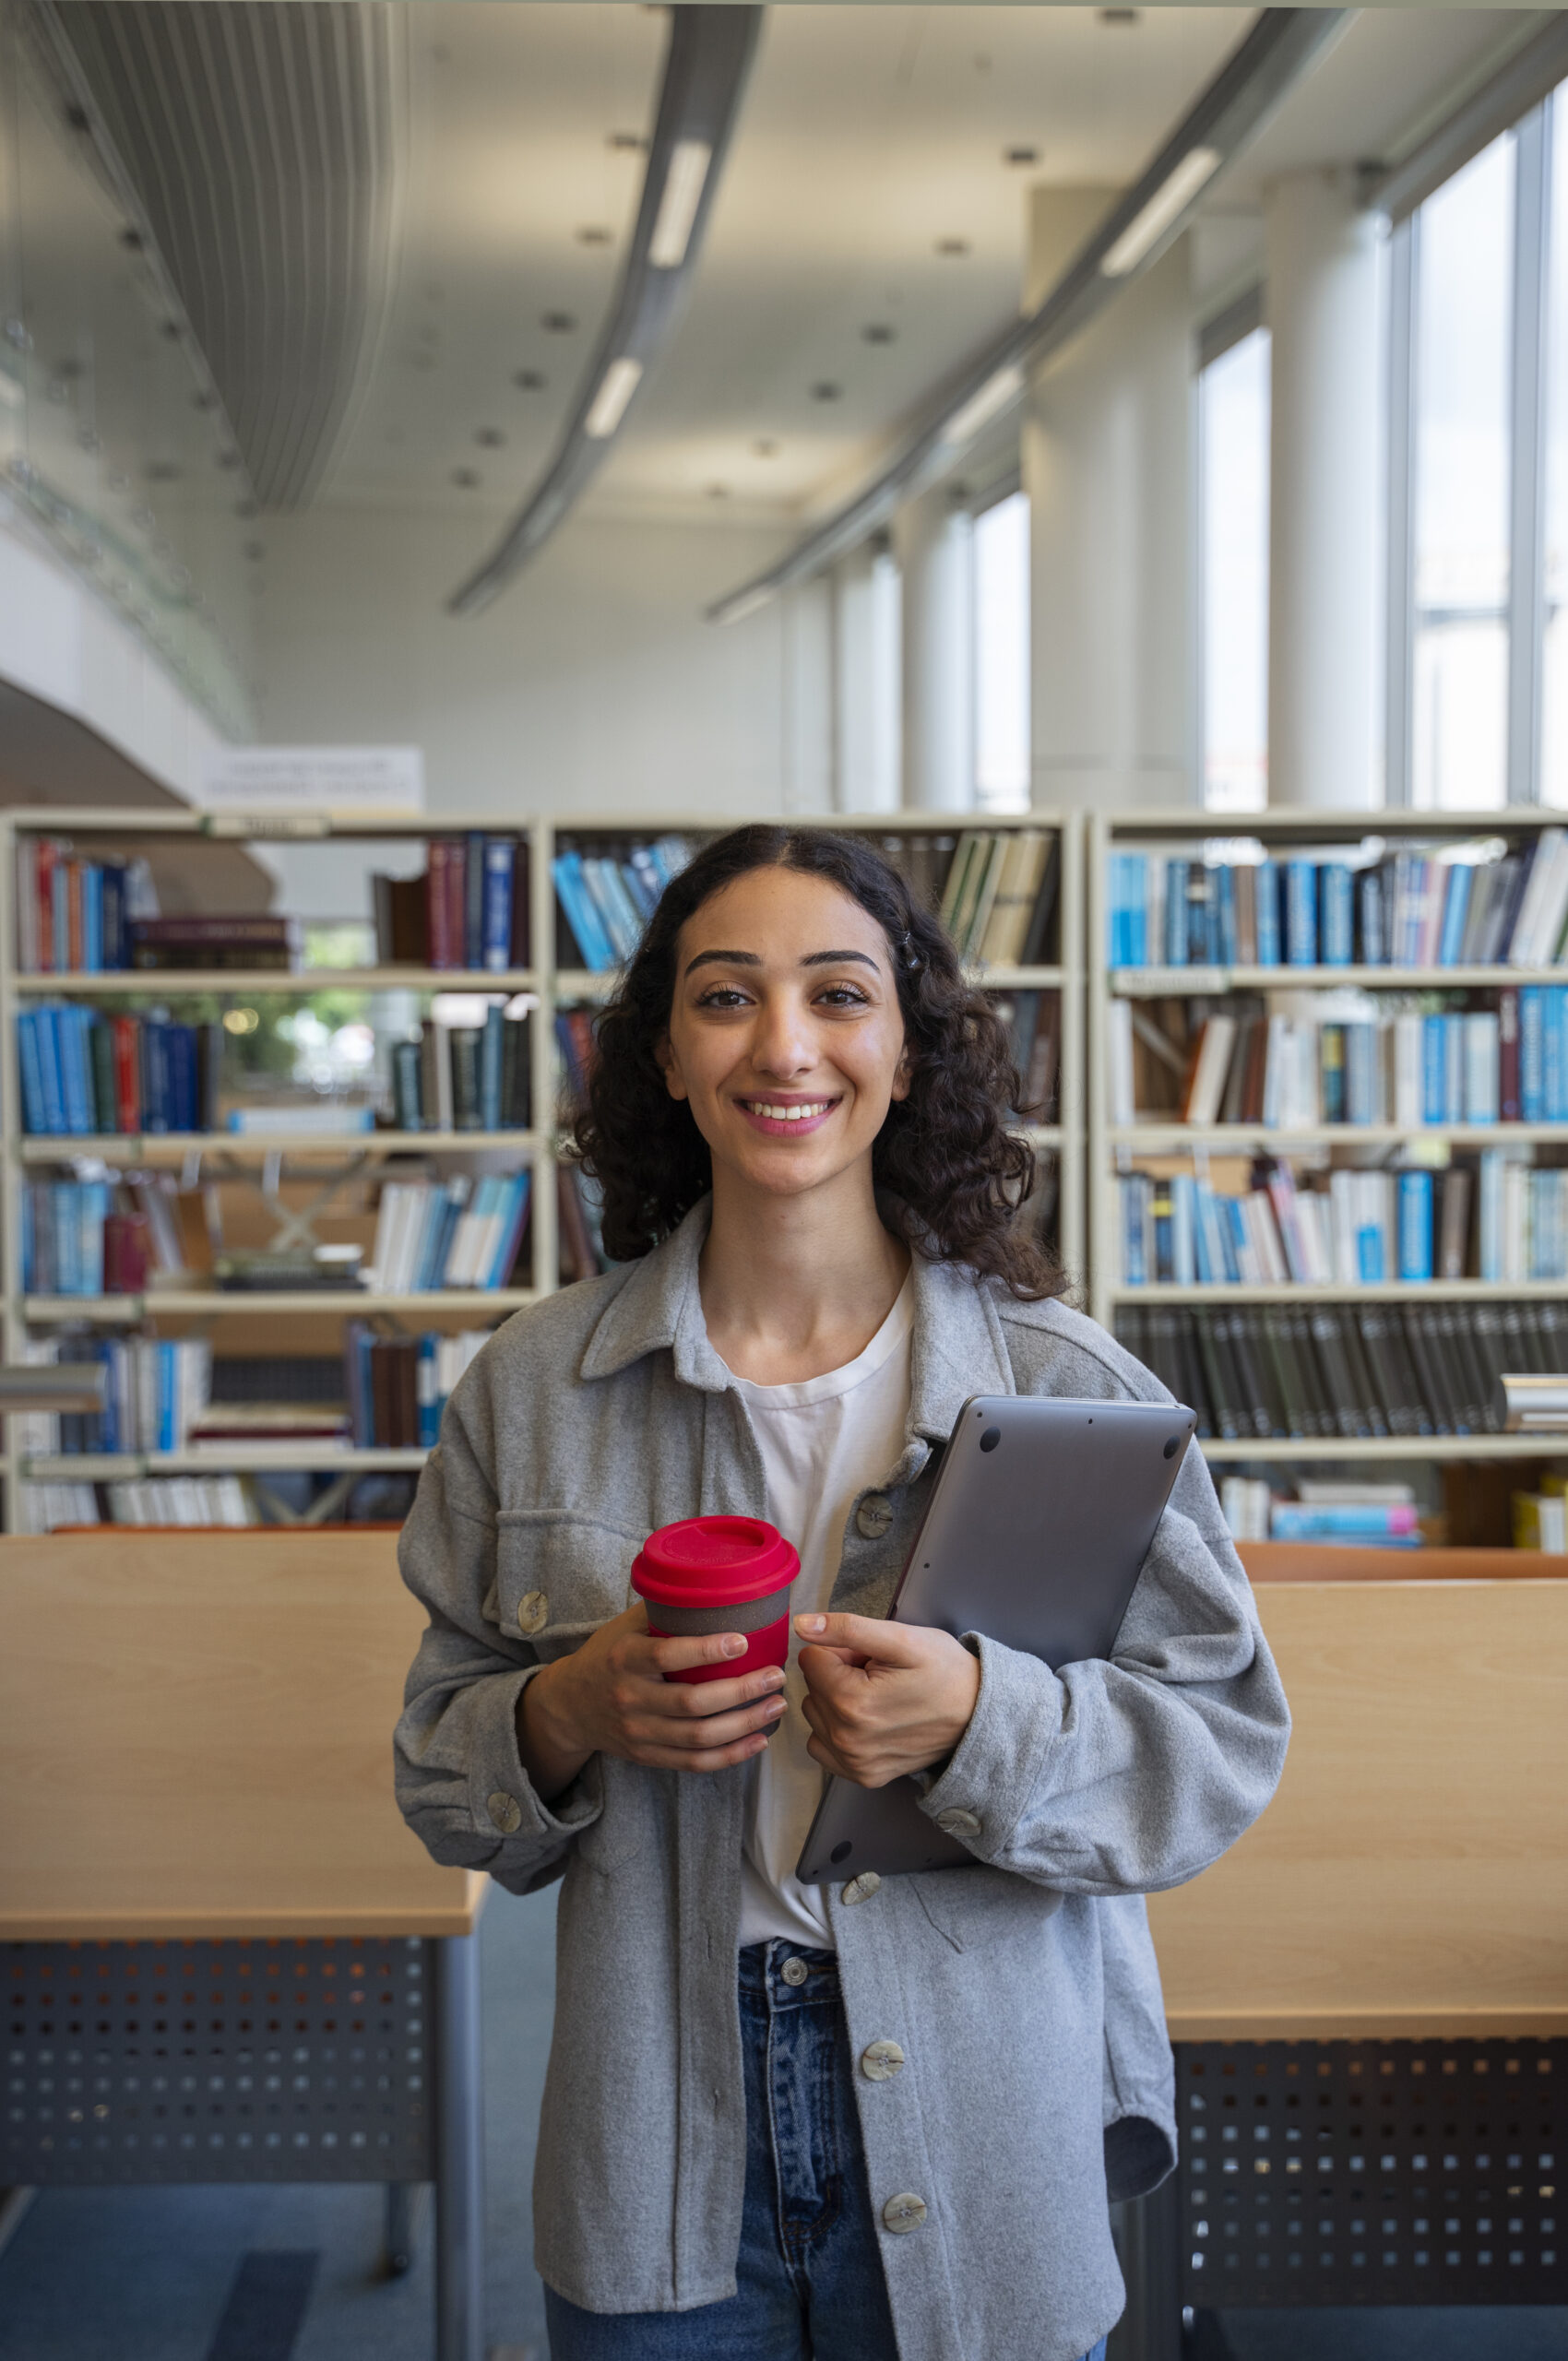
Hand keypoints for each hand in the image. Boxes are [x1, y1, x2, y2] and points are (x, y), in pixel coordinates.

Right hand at [517, 1603, 787, 1800]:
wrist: (568, 1706)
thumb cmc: (606, 1655)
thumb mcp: (623, 1627)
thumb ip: (662, 1611)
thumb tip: (716, 1587)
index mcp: (624, 1659)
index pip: (667, 1656)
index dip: (707, 1651)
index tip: (742, 1641)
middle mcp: (630, 1698)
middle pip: (692, 1703)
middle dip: (742, 1691)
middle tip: (775, 1675)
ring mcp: (639, 1733)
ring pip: (699, 1737)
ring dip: (745, 1724)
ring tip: (776, 1705)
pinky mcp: (648, 1756)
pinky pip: (695, 1763)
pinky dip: (730, 1755)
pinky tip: (758, 1740)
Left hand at [795, 1613, 980, 1788]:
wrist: (978, 1715)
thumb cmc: (944, 1672)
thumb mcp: (901, 1638)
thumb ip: (847, 1629)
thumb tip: (801, 1625)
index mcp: (852, 1702)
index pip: (812, 1659)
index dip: (842, 1651)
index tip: (871, 1659)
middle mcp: (847, 1739)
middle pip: (812, 1688)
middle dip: (839, 1675)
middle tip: (879, 1676)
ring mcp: (854, 1762)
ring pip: (815, 1715)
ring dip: (837, 1702)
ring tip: (878, 1697)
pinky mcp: (863, 1776)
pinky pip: (823, 1746)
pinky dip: (836, 1731)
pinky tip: (866, 1722)